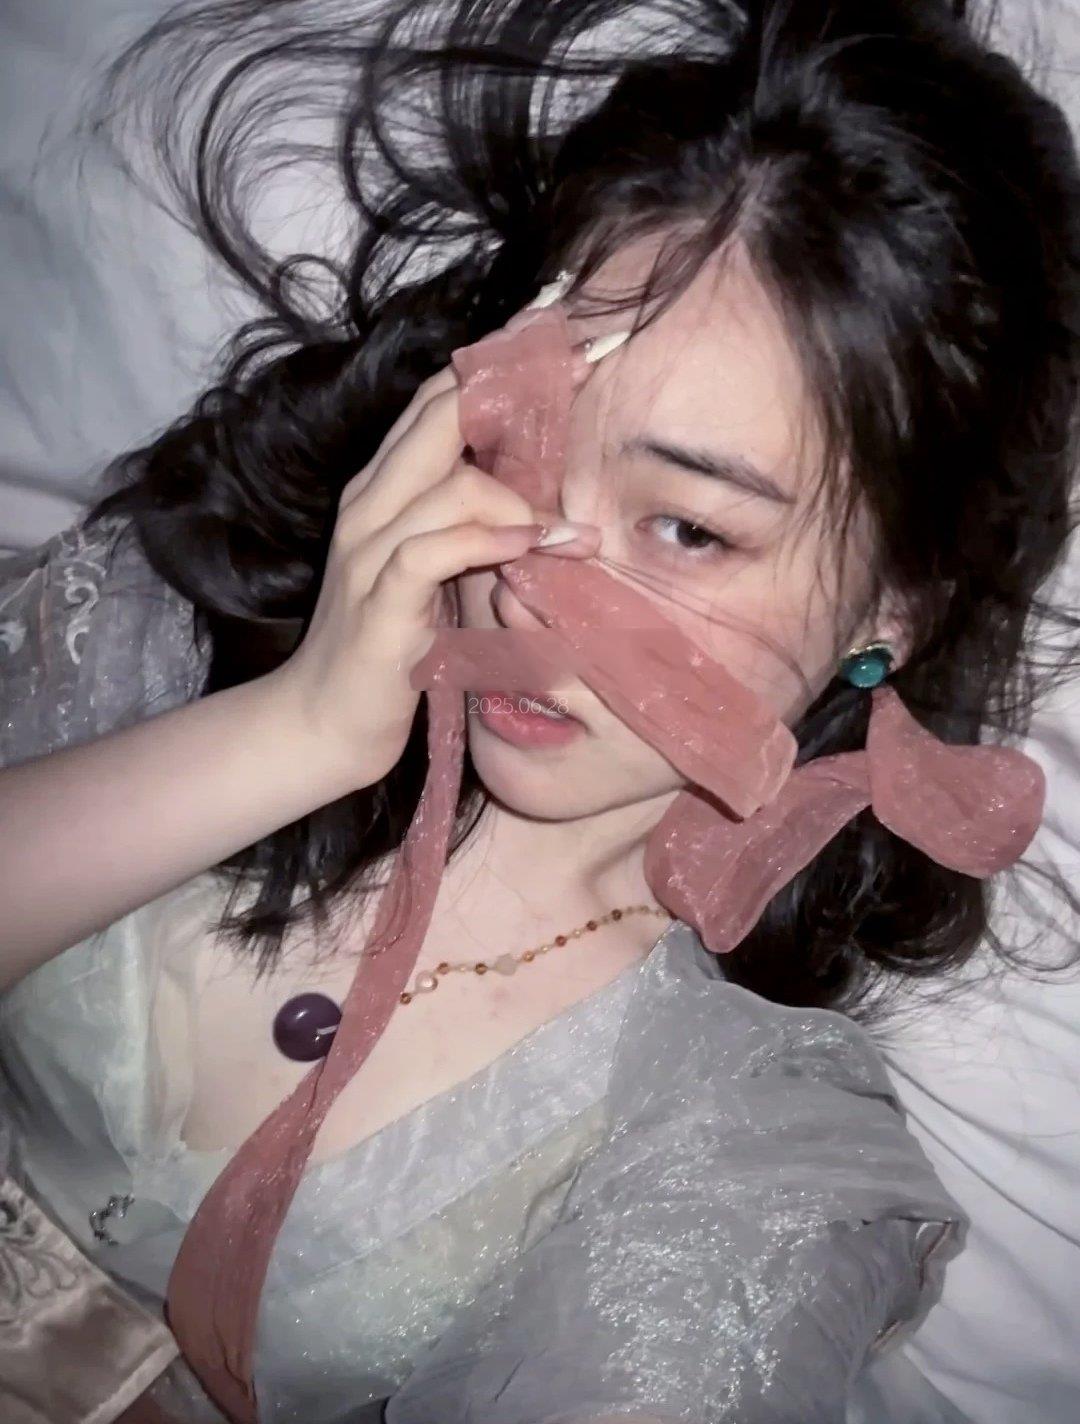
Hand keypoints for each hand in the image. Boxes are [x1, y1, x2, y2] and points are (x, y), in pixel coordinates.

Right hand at [265, 343, 598, 791]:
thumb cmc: (391, 644)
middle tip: (587, 377)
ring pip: (447, 482)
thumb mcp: (436, 571)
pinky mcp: (381, 603)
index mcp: (382, 487)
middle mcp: (369, 504)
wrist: (322, 720)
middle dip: (518, 393)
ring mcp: (368, 551)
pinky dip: (485, 542)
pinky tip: (528, 551)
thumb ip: (474, 526)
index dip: (500, 367)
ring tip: (570, 533)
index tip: (567, 348)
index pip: (437, 400)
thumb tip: (548, 503)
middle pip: (440, 415)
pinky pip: (434, 549)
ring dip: (521, 501)